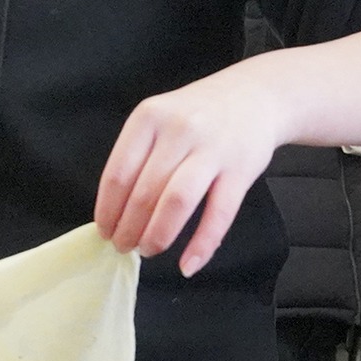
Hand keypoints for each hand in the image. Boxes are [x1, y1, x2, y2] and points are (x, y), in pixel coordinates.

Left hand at [94, 65, 283, 277]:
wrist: (256, 95)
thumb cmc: (197, 114)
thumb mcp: (160, 118)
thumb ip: (138, 154)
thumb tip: (114, 209)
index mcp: (149, 117)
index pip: (118, 174)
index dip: (108, 210)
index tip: (104, 231)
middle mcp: (179, 130)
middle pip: (144, 192)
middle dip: (129, 228)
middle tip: (124, 247)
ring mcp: (212, 149)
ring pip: (176, 202)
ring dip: (157, 235)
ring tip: (147, 251)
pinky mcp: (241, 169)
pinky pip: (218, 215)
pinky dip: (201, 245)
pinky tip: (188, 265)